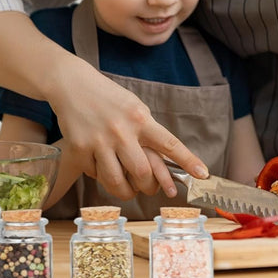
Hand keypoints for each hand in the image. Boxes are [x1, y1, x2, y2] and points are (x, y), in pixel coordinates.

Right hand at [49, 58, 207, 199]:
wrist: (73, 85)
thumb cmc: (109, 97)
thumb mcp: (134, 107)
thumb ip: (147, 130)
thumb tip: (164, 160)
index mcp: (140, 118)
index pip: (169, 143)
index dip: (188, 161)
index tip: (203, 174)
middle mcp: (122, 131)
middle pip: (143, 173)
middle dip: (150, 186)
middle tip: (151, 188)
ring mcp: (99, 142)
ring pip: (118, 182)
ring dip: (127, 192)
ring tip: (130, 190)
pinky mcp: (80, 151)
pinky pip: (96, 176)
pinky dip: (102, 178)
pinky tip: (103, 168)